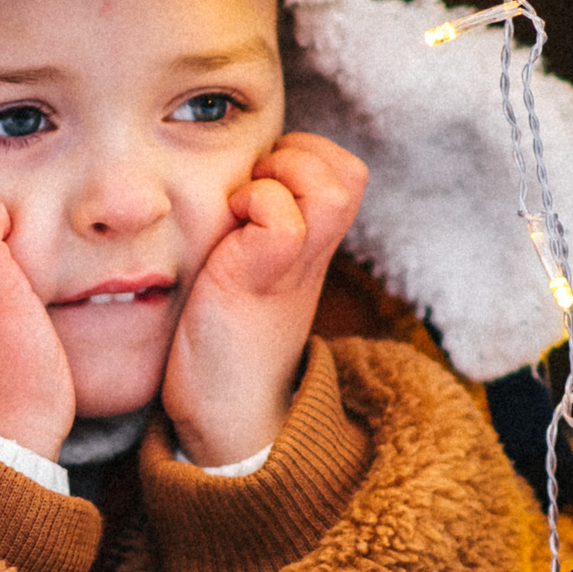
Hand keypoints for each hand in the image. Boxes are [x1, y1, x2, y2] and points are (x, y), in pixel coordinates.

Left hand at [160, 133, 367, 466]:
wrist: (225, 414)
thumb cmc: (222, 339)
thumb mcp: (251, 271)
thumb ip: (256, 229)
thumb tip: (227, 180)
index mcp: (310, 246)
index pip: (343, 170)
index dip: (304, 158)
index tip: (259, 184)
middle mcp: (313, 252)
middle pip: (350, 171)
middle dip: (298, 157)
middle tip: (253, 187)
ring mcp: (293, 266)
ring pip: (331, 185)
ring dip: (282, 177)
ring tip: (242, 205)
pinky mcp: (263, 280)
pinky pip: (282, 218)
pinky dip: (254, 206)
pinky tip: (226, 234)